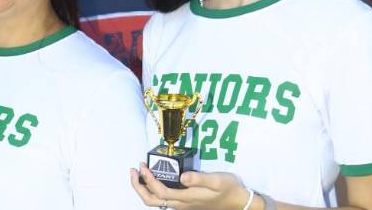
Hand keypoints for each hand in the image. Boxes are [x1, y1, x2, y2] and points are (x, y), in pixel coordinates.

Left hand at [129, 163, 249, 209]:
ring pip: (156, 202)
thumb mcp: (217, 180)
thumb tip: (182, 176)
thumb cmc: (228, 188)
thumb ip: (199, 178)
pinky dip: (152, 189)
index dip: (148, 180)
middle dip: (138, 187)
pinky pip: (162, 199)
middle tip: (133, 169)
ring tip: (138, 172)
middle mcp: (181, 204)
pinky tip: (153, 178)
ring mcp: (182, 205)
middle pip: (152, 201)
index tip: (143, 165)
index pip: (160, 191)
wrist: (238, 202)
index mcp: (186, 198)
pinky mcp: (184, 203)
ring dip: (143, 188)